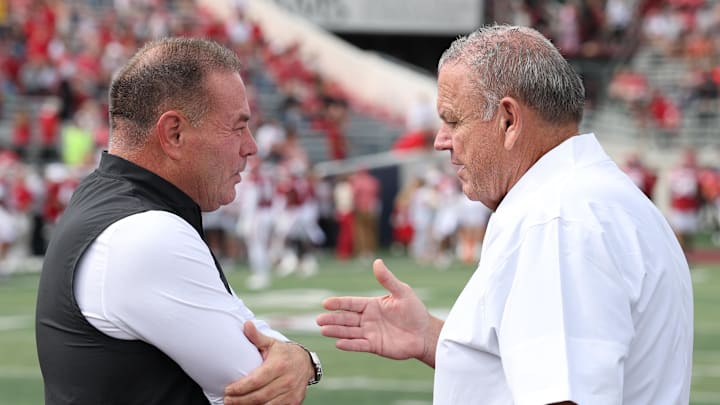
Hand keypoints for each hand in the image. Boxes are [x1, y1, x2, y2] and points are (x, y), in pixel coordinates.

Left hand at [224, 322, 311, 404]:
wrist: (306, 362)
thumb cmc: (283, 353)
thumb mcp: (271, 343)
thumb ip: (257, 336)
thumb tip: (246, 324)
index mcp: (279, 365)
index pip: (256, 381)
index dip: (240, 388)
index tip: (227, 390)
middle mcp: (286, 380)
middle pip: (259, 396)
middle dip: (240, 400)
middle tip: (227, 400)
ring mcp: (291, 393)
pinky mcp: (294, 401)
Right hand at [316, 259, 441, 366]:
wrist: (425, 333)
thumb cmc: (414, 311)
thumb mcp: (402, 292)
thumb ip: (387, 279)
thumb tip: (377, 262)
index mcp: (372, 305)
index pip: (351, 303)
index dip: (338, 303)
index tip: (325, 303)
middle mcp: (368, 319)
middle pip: (346, 318)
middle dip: (333, 319)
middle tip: (319, 319)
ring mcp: (370, 333)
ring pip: (349, 332)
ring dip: (336, 331)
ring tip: (323, 330)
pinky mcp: (375, 346)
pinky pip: (360, 345)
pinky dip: (349, 344)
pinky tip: (339, 343)